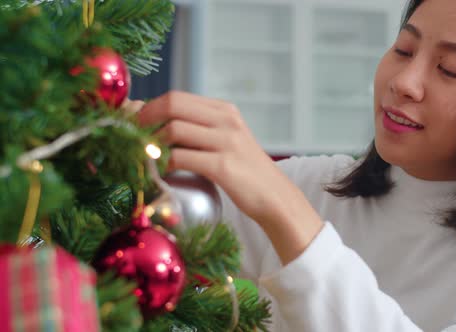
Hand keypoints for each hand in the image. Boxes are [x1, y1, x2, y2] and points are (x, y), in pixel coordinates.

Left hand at [136, 91, 322, 263]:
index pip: (176, 97)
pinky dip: (164, 163)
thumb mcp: (225, 142)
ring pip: (174, 129)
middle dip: (143, 119)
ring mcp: (227, 141)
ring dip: (151, 143)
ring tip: (144, 156)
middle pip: (172, 104)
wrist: (274, 197)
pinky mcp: (223, 165)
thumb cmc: (243, 173)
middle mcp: (226, 120)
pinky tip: (161, 172)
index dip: (147, 108)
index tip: (130, 125)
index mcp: (225, 110)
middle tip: (130, 138)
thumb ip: (197, 131)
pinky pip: (181, 157)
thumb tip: (151, 124)